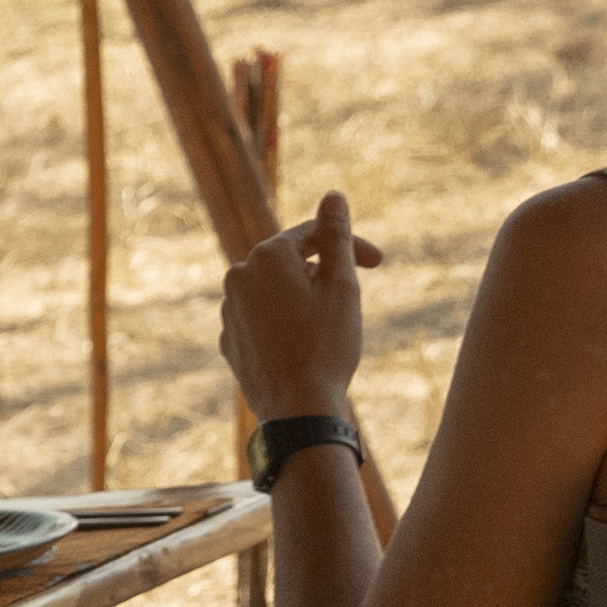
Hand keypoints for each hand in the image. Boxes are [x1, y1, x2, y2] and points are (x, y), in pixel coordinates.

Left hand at [219, 189, 381, 422]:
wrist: (298, 410)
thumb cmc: (326, 346)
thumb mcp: (342, 285)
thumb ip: (337, 237)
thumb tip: (333, 196)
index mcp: (265, 257)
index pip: (313, 234)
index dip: (350, 245)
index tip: (378, 264)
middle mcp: (238, 277)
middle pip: (292, 261)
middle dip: (326, 272)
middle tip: (355, 298)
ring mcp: (228, 310)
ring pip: (276, 291)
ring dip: (305, 297)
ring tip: (330, 327)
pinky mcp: (229, 340)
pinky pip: (263, 319)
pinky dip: (286, 322)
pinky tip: (307, 345)